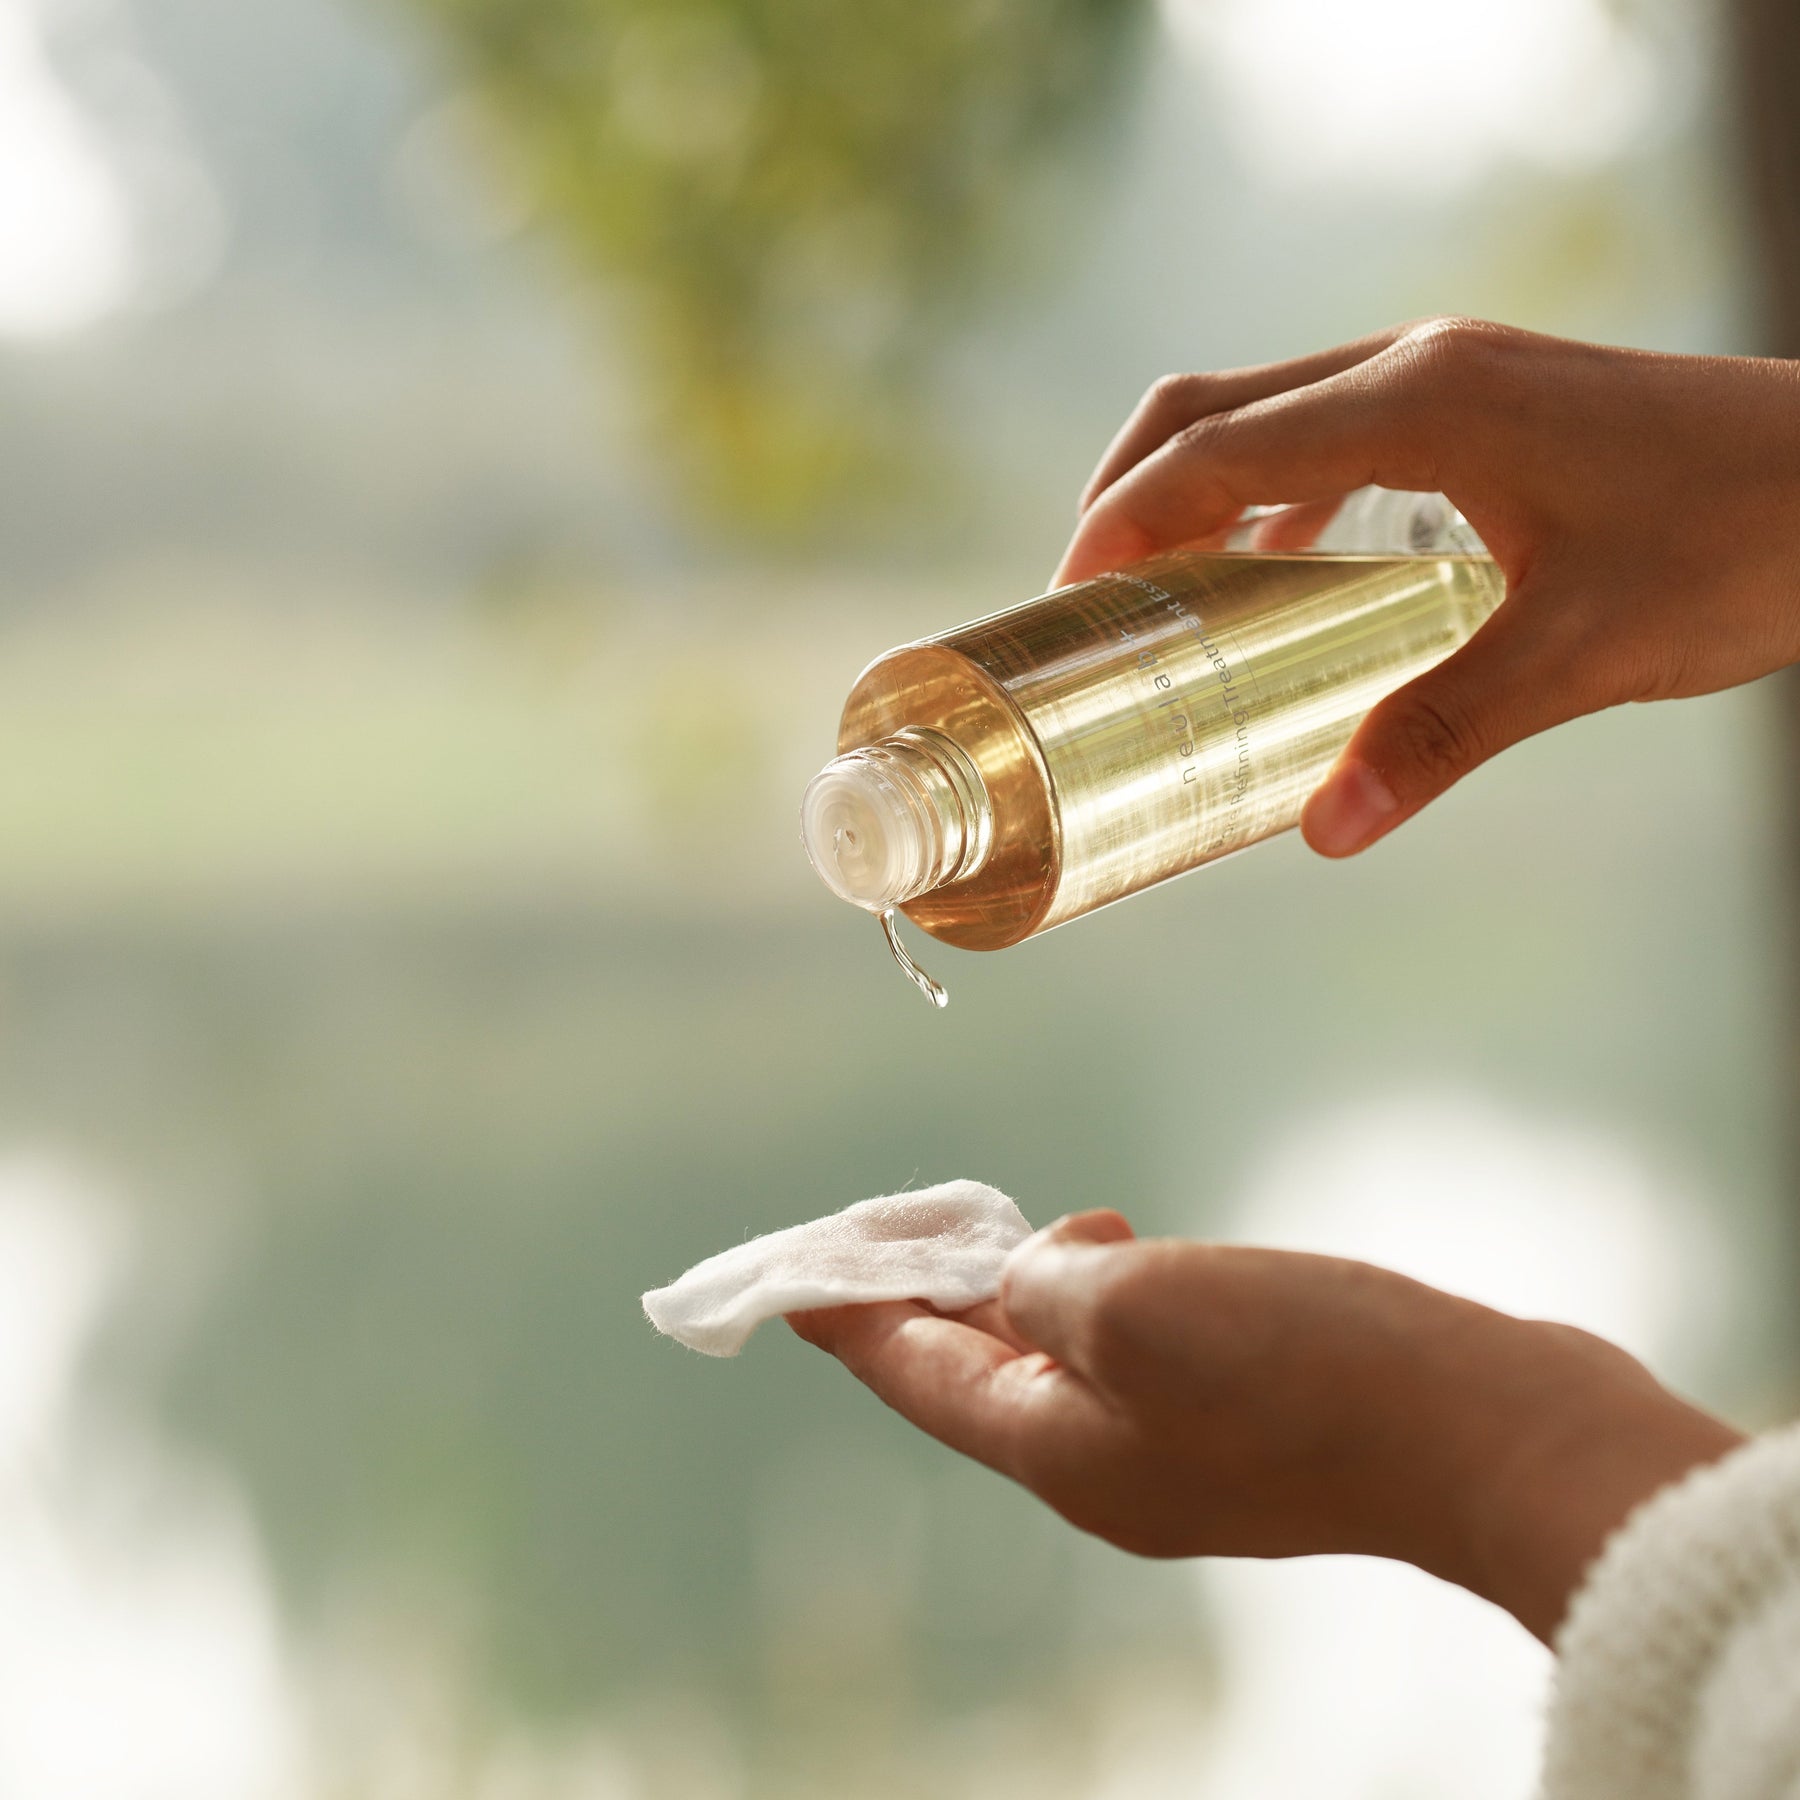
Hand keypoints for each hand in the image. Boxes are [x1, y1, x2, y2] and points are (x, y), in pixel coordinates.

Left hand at [789, 1211, 1742, 1641]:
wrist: (1491, 1433)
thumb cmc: (1310, 1372)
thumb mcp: (1143, 1306)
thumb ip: (1047, 1286)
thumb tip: (1027, 1274)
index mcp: (1056, 1447)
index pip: (913, 1372)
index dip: (848, 1314)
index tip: (791, 1278)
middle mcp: (1103, 1464)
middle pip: (974, 1371)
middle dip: (922, 1297)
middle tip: (885, 1229)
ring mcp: (1178, 1450)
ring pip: (1054, 1361)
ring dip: (1012, 1293)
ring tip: (997, 1227)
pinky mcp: (1245, 1421)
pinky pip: (1129, 1356)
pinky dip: (1095, 1298)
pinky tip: (1117, 1248)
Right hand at [1053, 320, 1799, 856]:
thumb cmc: (1741, 541)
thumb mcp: (1578, 652)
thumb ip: (1434, 735)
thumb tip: (1323, 831)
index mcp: (1421, 401)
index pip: (1216, 447)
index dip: (1122, 520)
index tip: (1066, 599)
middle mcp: (1420, 363)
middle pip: (1216, 401)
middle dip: (1131, 491)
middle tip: (1090, 599)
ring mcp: (1454, 369)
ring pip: (1273, 405)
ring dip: (1201, 484)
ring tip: (1164, 588)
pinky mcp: (1486, 397)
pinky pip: (1337, 424)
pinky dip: (1278, 485)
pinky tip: (1287, 560)